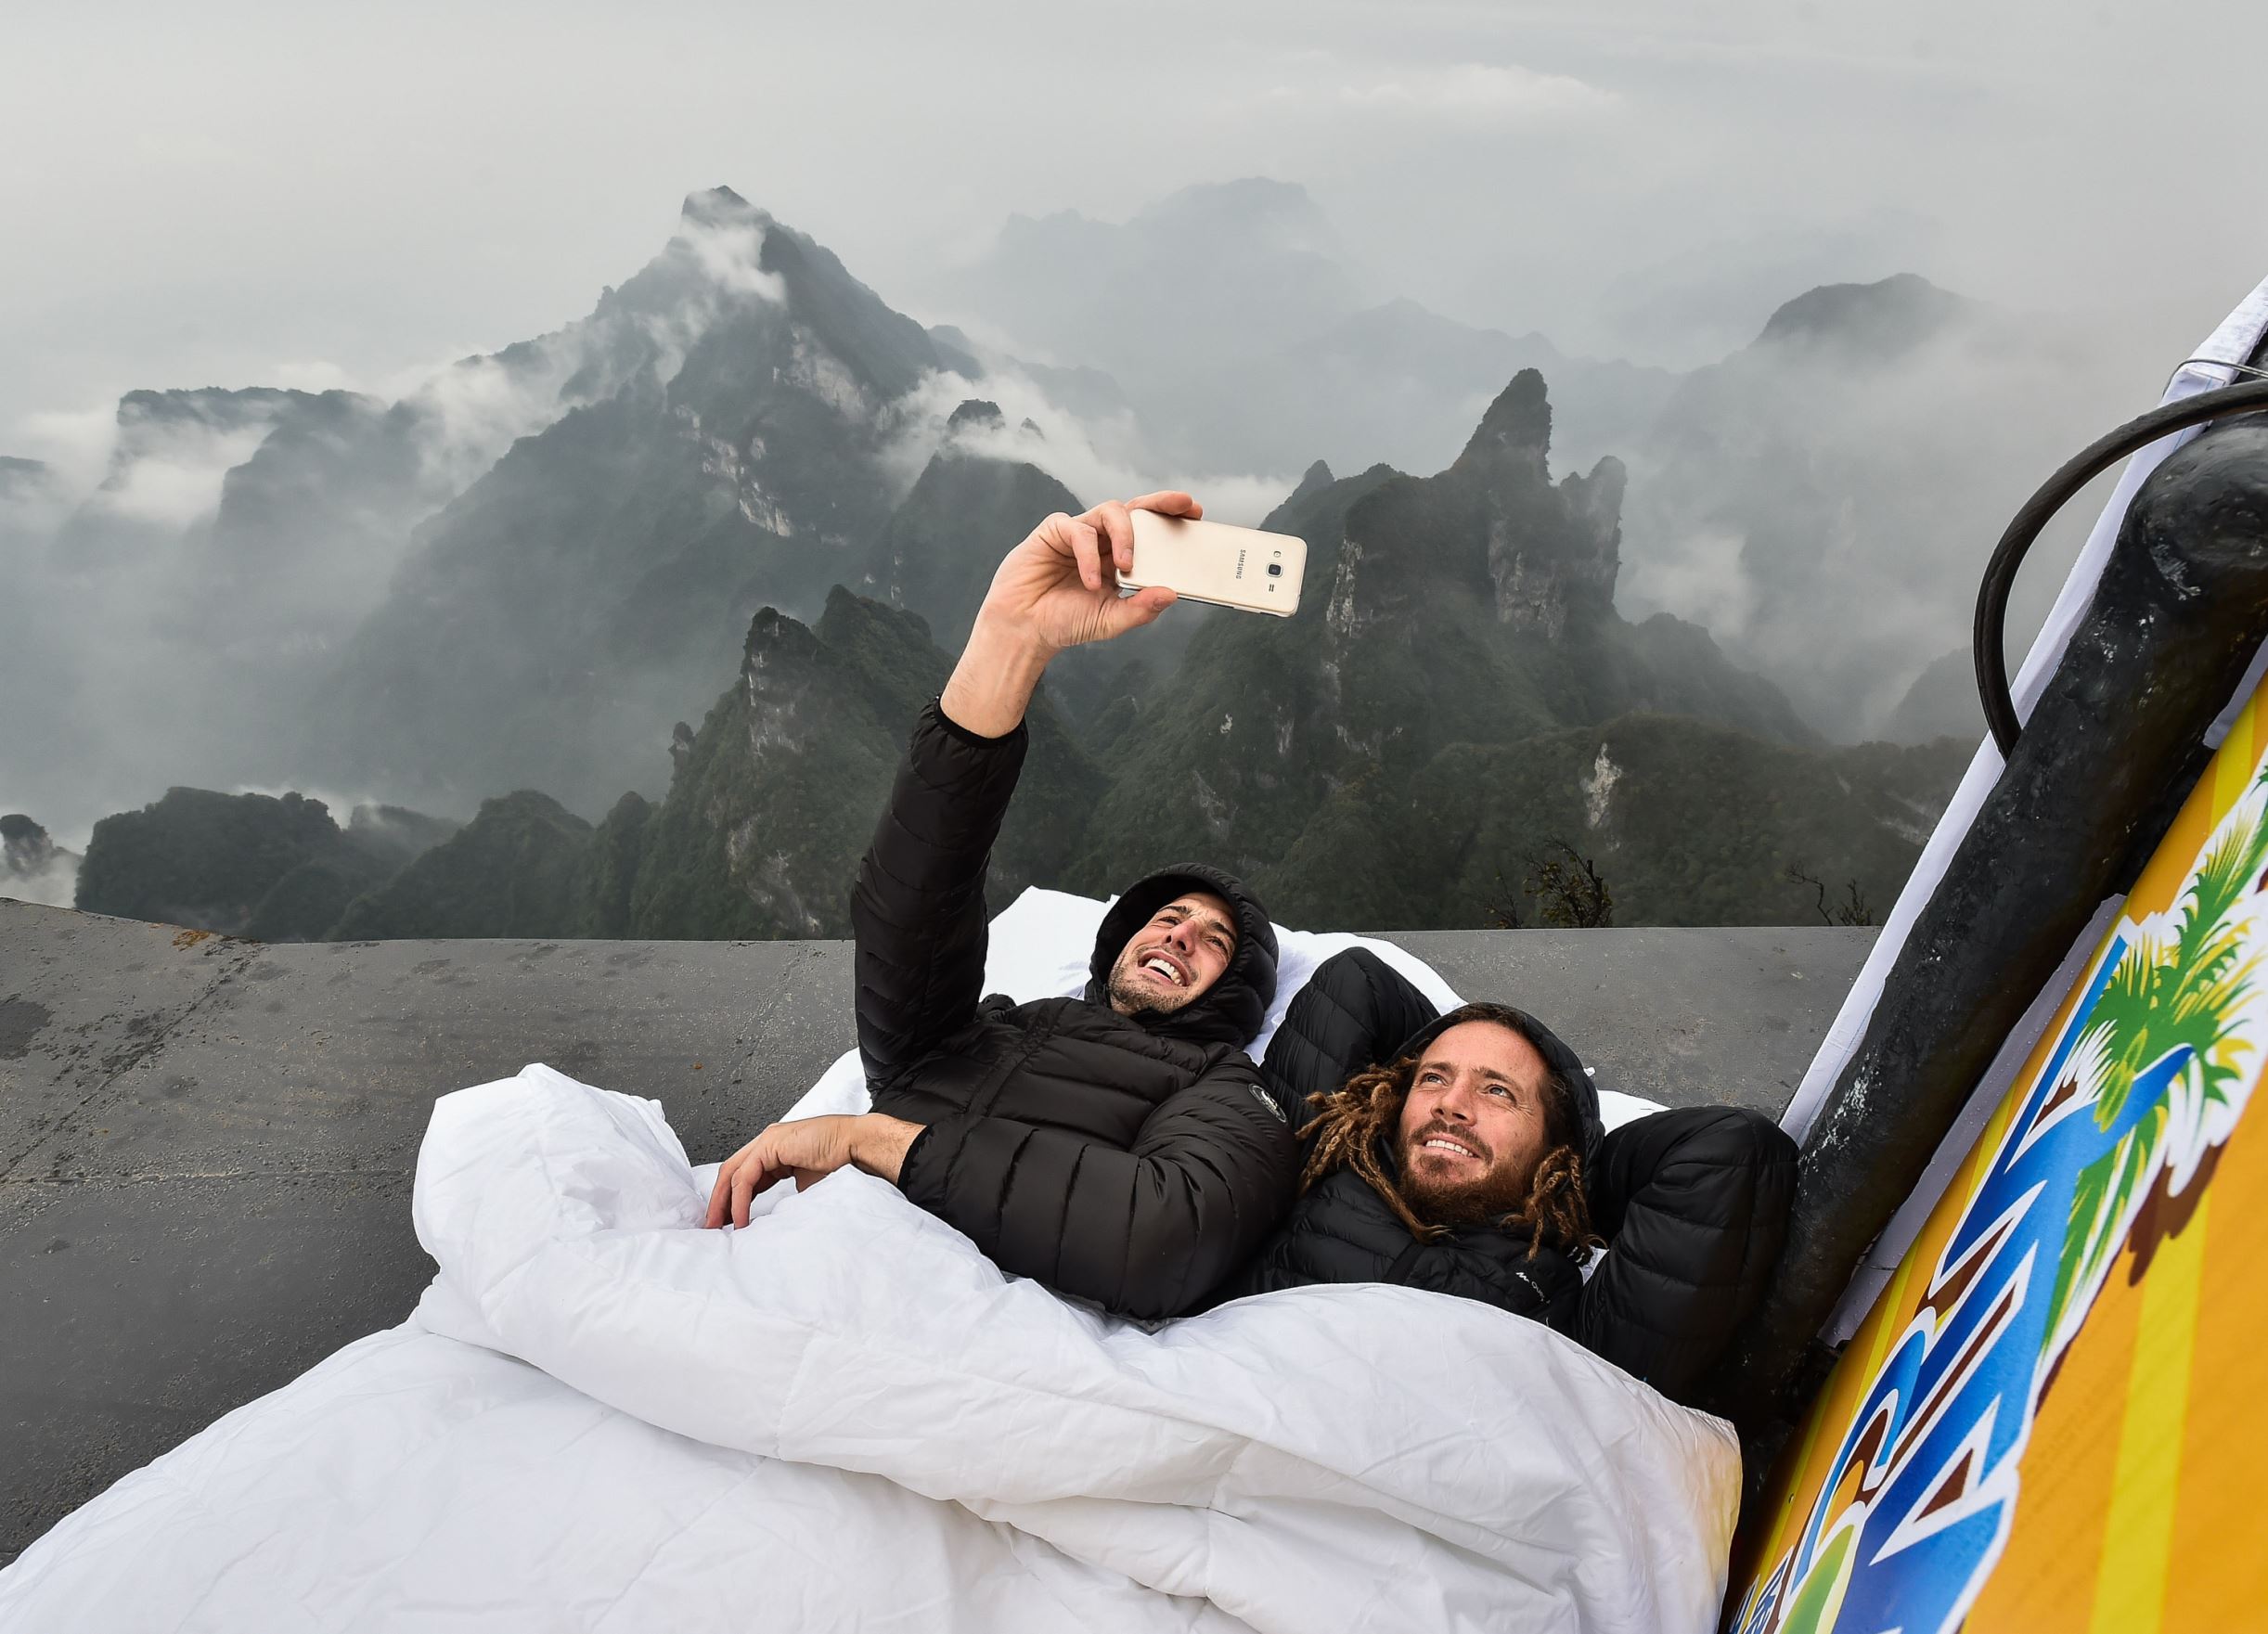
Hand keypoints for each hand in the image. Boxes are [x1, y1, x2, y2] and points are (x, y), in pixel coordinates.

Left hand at [701, 1113, 923, 1228]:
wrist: (859, 1148)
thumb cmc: (842, 1164)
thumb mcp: (807, 1185)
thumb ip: (787, 1196)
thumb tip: (776, 1220)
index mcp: (776, 1151)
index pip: (743, 1176)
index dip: (731, 1200)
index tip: (726, 1223)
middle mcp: (767, 1143)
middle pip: (731, 1172)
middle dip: (719, 1202)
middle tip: (711, 1228)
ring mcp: (768, 1141)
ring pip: (733, 1173)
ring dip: (723, 1203)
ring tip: (720, 1228)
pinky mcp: (771, 1145)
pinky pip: (746, 1177)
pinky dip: (740, 1201)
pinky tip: (740, 1220)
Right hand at [941, 492, 1199, 737]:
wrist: (1024, 629)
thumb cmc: (1066, 622)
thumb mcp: (1111, 620)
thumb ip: (1141, 609)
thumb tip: (1171, 593)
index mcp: (1119, 557)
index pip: (1150, 530)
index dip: (1171, 517)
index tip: (1196, 514)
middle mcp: (1102, 540)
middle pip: (1136, 509)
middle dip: (1161, 502)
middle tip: (1183, 505)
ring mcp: (1079, 532)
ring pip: (1110, 512)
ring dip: (1125, 535)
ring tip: (1127, 566)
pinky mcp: (1054, 531)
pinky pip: (1078, 531)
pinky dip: (1088, 556)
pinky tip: (1090, 580)